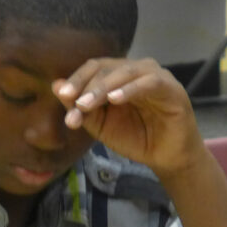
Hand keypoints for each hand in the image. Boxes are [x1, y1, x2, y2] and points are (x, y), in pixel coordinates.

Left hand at [54, 58, 204, 175]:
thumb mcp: (101, 125)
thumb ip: (80, 107)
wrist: (166, 158)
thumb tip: (56, 86)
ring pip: (125, 72)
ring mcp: (154, 76)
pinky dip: (130, 89)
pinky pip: (149, 83)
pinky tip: (115, 99)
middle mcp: (136, 70)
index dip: (77, 80)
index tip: (62, 96)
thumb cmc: (135, 137)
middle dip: (87, 87)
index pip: (94, 68)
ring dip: (103, 87)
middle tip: (75, 104)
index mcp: (118, 76)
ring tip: (87, 103)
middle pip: (106, 68)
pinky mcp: (171, 88)